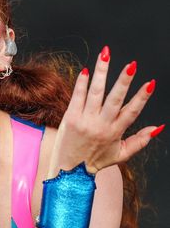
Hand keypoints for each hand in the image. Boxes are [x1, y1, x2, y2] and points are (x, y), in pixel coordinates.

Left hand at [48, 46, 163, 175]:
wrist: (69, 172)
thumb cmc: (95, 162)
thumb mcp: (121, 155)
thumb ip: (140, 141)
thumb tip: (158, 127)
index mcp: (115, 132)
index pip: (132, 111)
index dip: (142, 97)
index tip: (150, 83)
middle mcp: (101, 125)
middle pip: (115, 99)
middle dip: (123, 81)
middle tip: (132, 65)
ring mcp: (85, 120)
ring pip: (95, 92)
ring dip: (101, 72)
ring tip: (105, 55)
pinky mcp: (70, 118)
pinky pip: (77, 96)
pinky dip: (82, 83)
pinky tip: (86, 71)